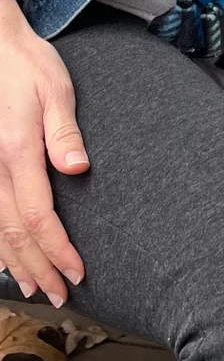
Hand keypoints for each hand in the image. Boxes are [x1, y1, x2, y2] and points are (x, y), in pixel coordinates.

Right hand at [0, 0, 87, 305]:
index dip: (58, 249)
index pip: (37, 215)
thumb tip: (76, 169)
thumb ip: (65, 132)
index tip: (79, 270)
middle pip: (14, 232)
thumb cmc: (30, 67)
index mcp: (18, 151)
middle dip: (40, 267)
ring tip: (38, 287)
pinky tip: (7, 260)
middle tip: (63, 293)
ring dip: (16, 263)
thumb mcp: (56, 90)